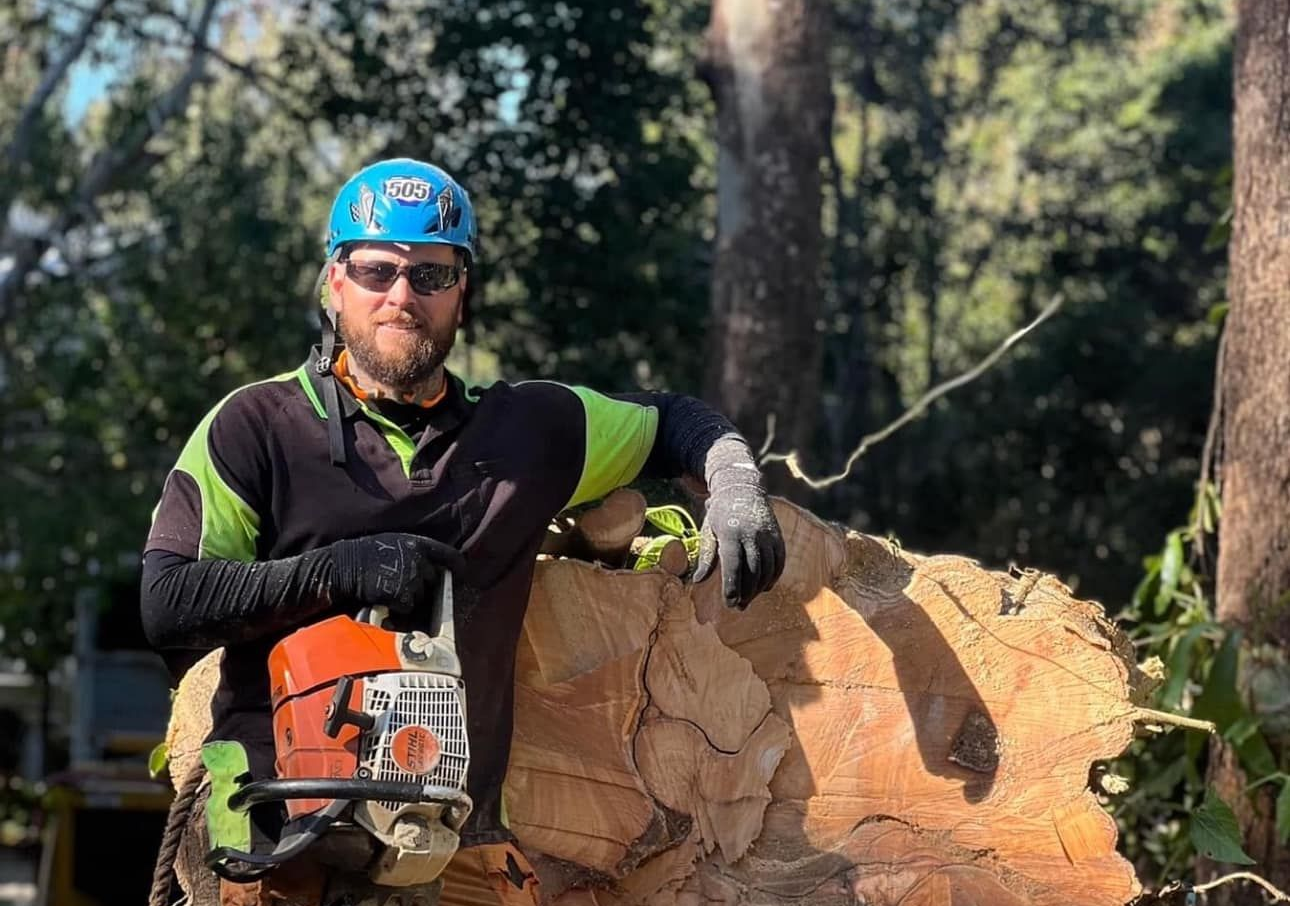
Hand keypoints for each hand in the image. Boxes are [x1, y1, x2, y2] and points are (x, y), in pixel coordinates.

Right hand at [330, 533, 464, 613]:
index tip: (460, 572)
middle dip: (423, 584)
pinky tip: (385, 599)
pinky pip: (408, 607)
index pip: (448, 554)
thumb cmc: (364, 554)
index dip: (457, 564)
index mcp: (418, 543)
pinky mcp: (404, 595)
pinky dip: (399, 607)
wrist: (344, 566)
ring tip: (390, 589)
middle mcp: (419, 560)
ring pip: (422, 595)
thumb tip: (430, 563)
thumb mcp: (393, 542)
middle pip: (434, 579)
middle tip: (403, 584)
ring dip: (410, 597)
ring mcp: (412, 578)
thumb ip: (413, 551)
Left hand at [692, 466, 784, 608]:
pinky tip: (765, 587)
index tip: (728, 603)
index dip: (732, 587)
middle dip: (746, 593)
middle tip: (738, 606)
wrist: (742, 488)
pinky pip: (779, 562)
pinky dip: (773, 577)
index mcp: (730, 533)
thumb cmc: (720, 514)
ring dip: (758, 589)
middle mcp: (751, 534)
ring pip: (767, 569)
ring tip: (749, 599)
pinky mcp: (778, 536)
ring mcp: (767, 535)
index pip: (733, 566)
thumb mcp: (708, 531)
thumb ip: (706, 557)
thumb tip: (697, 581)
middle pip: (752, 571)